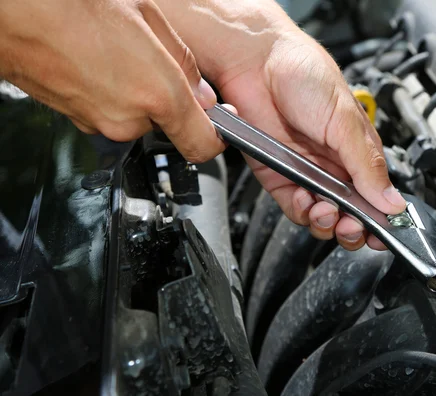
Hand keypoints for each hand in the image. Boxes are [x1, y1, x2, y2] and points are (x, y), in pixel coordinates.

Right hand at [0, 0, 223, 162]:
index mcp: (157, 95)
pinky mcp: (77, 121)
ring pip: (136, 119)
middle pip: (167, 125)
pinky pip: (109, 114)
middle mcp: (128, 119)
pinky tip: (100, 64)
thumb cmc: (73, 4)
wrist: (14, 9)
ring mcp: (99, 123)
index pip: (202, 145)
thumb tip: (201, 93)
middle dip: (168, 100)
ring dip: (138, 96)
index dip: (215, 139)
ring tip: (120, 56)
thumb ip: (185, 62)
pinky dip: (112, 96)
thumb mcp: (148, 16)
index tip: (219, 128)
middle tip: (155, 64)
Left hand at [158, 0, 405, 249]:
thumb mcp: (346, 121)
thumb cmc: (305, 75)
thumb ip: (369, 165)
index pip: (376, 198)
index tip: (382, 234)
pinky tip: (303, 198)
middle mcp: (334, 167)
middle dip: (352, 228)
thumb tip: (393, 202)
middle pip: (349, 216)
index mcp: (358, 154)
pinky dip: (299, 211)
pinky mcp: (278, 176)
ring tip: (326, 210)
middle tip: (351, 224)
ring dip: (326, 223)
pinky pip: (292, 207)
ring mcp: (306, 173)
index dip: (380, 221)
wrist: (256, 61)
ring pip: (321, 218)